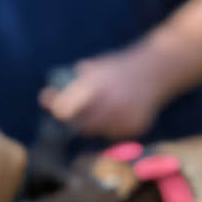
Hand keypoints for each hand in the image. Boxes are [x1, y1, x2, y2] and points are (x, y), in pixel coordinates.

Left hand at [39, 47, 162, 139]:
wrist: (155, 71)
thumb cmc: (119, 68)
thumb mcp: (95, 67)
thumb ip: (74, 82)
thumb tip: (46, 98)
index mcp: (95, 88)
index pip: (66, 110)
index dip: (58, 109)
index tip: (55, 106)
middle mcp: (109, 106)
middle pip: (80, 127)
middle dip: (76, 120)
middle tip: (76, 112)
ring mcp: (124, 119)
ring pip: (98, 132)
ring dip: (95, 124)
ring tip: (106, 107)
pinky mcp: (135, 128)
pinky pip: (115, 134)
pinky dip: (113, 127)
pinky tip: (121, 112)